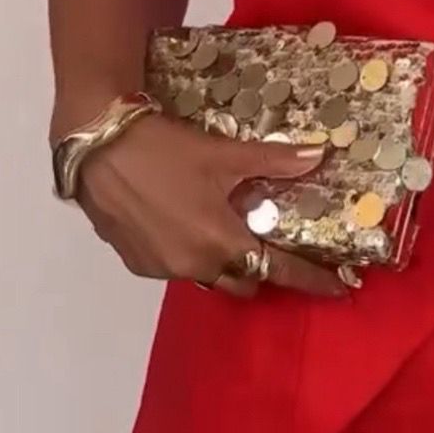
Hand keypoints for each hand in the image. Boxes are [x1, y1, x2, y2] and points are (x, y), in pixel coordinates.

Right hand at [75, 115, 350, 299]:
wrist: (94, 145)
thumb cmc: (163, 149)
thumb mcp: (224, 153)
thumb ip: (274, 161)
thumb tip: (320, 155)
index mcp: (221, 242)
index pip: (278, 271)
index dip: (311, 280)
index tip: (340, 287)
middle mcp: (193, 265)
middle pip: (245, 282)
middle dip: (263, 270)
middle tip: (274, 246)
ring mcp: (161, 267)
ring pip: (209, 278)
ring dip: (225, 263)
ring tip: (229, 233)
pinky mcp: (135, 262)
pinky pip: (176, 269)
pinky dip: (191, 255)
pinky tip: (188, 227)